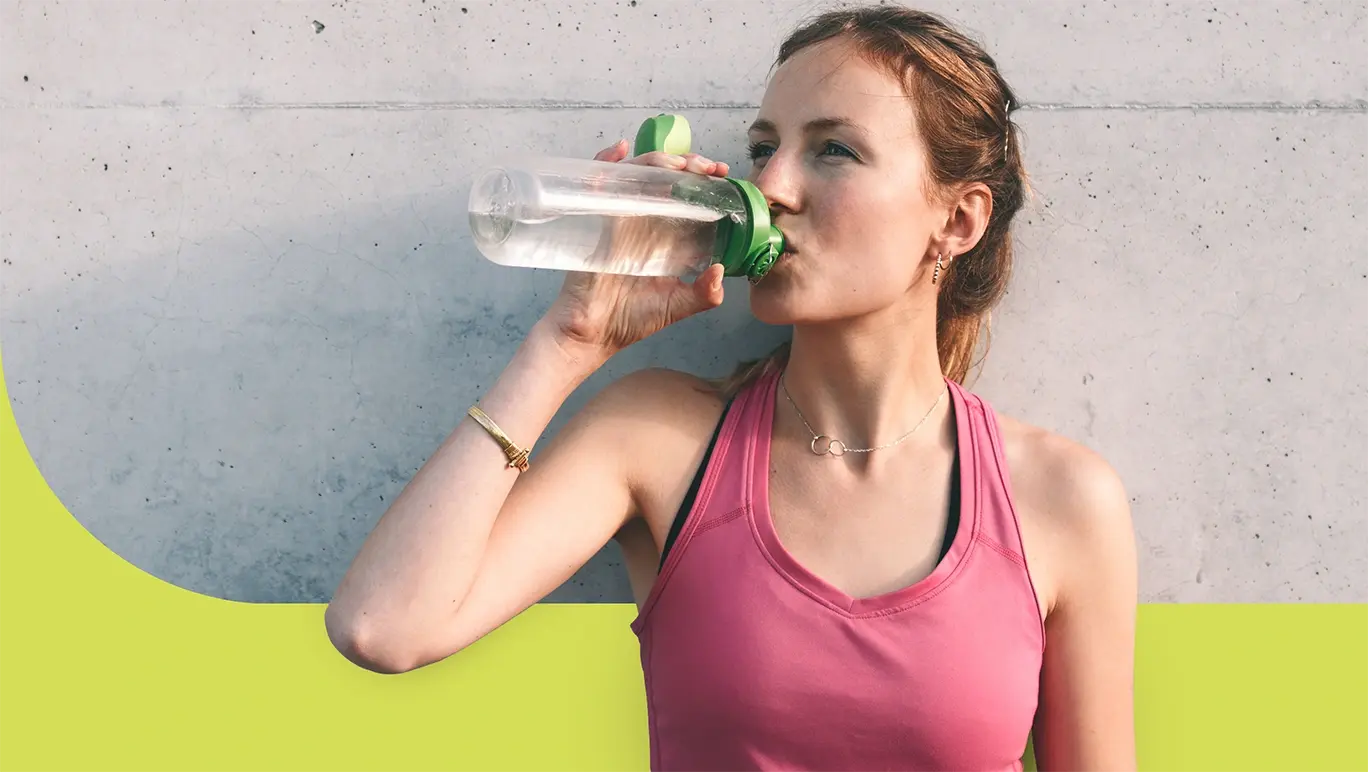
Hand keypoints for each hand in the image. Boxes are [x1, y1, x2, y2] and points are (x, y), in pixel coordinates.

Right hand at [542, 139, 731, 358]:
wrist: (594, 334)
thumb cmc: (631, 319)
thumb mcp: (678, 305)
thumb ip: (705, 294)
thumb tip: (722, 271)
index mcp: (664, 235)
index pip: (685, 194)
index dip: (703, 180)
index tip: (722, 174)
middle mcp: (643, 220)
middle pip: (663, 176)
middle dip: (687, 164)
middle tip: (707, 167)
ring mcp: (619, 217)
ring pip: (637, 174)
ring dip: (658, 160)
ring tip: (679, 164)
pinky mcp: (598, 221)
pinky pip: (600, 183)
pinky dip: (607, 162)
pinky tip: (620, 150)